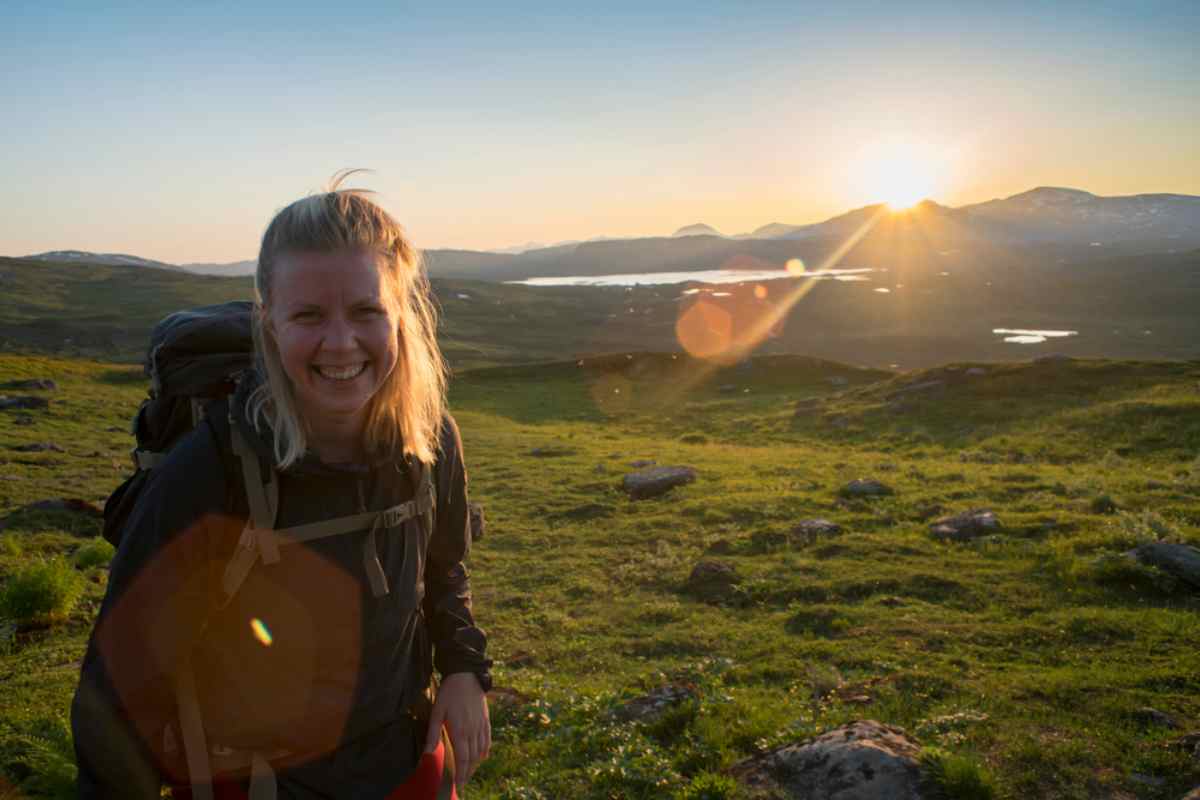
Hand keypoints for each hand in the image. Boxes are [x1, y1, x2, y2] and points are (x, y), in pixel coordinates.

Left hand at [423, 672, 490, 793]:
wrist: (467, 675)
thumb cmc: (449, 692)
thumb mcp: (437, 711)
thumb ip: (433, 734)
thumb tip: (427, 753)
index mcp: (460, 730)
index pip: (463, 758)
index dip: (461, 773)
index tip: (459, 784)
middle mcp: (473, 730)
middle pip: (473, 758)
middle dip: (468, 772)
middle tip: (462, 782)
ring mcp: (481, 725)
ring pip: (481, 750)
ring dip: (476, 764)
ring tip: (469, 772)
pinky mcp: (486, 719)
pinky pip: (487, 740)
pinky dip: (485, 751)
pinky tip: (482, 756)